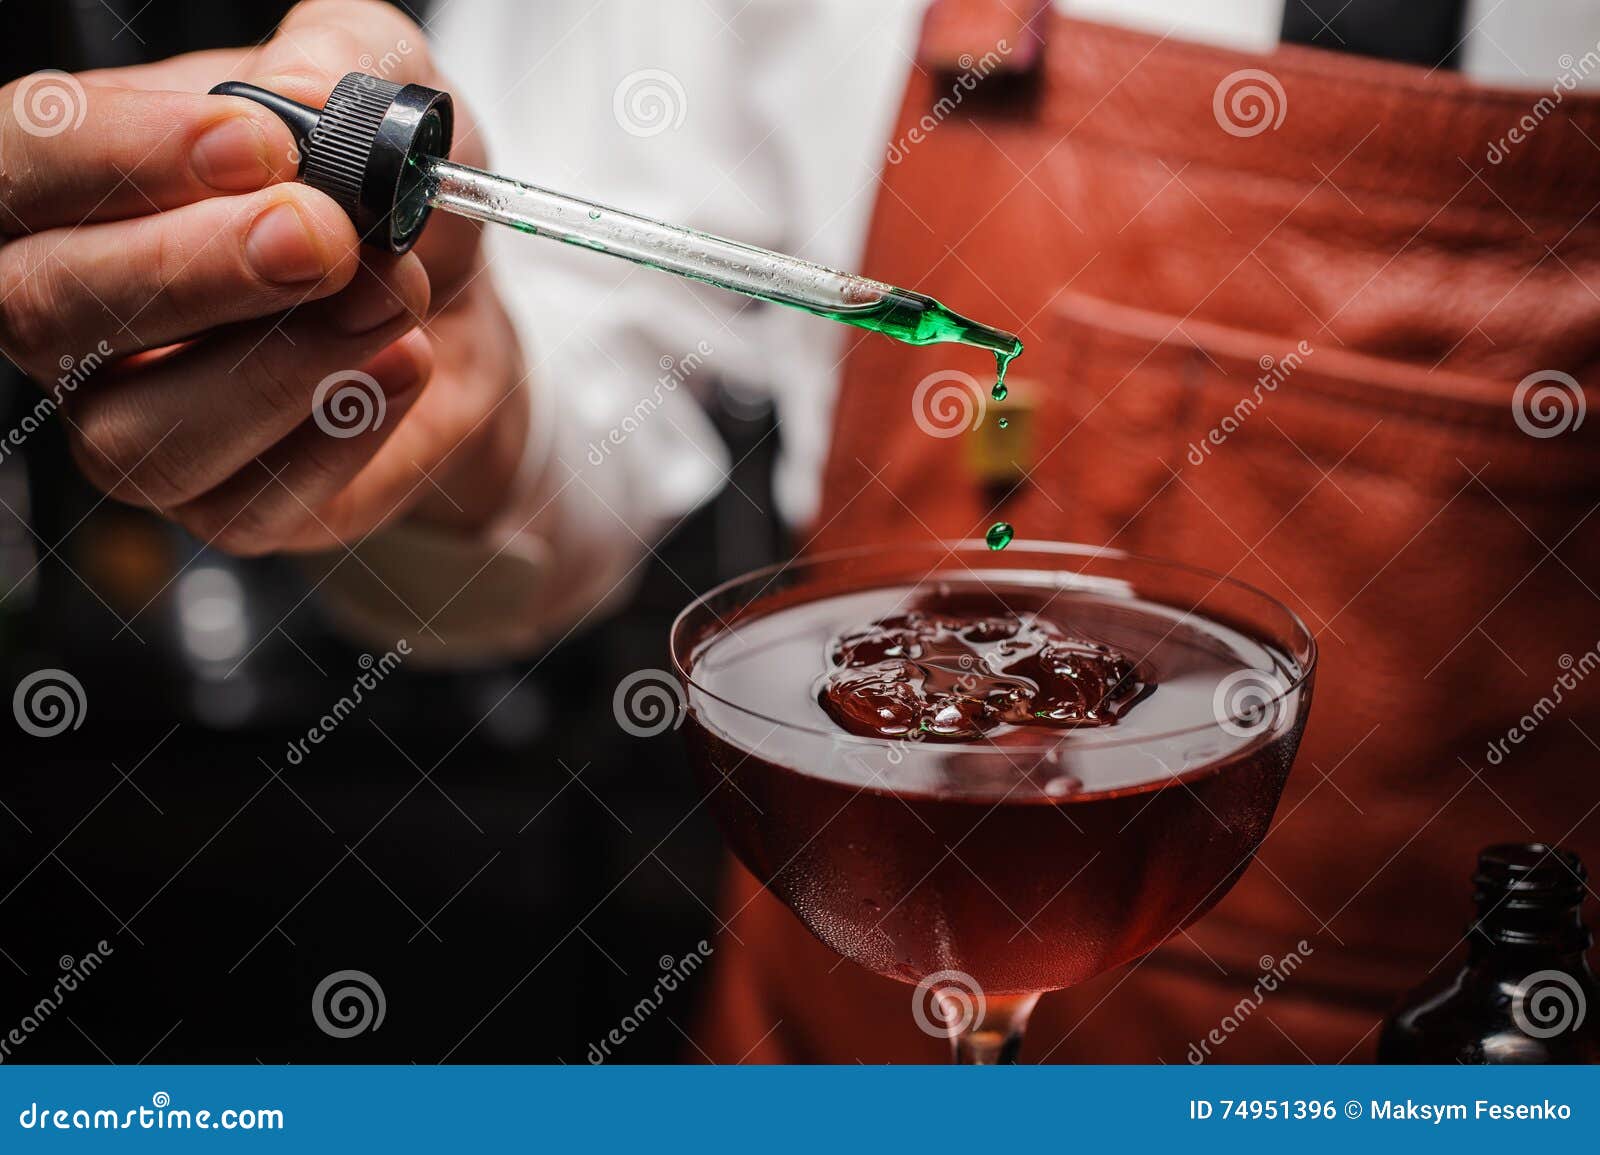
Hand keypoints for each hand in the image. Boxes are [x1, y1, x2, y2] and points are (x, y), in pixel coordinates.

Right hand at [0, 0, 528, 553]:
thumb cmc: (384, 195)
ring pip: (139, 436)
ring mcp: (133, 421)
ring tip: (393, 297)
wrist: (457, 307)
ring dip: (282, 364)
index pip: (16, 167)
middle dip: (195, 269)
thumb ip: (338, 61)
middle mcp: (71, 313)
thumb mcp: (382, 82)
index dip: (119, 156)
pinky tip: (406, 366)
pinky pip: (246, 502)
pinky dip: (338, 432)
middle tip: (324, 236)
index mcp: (70, 187)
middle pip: (49, 307)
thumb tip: (302, 99)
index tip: (255, 143)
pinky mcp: (223, 504)